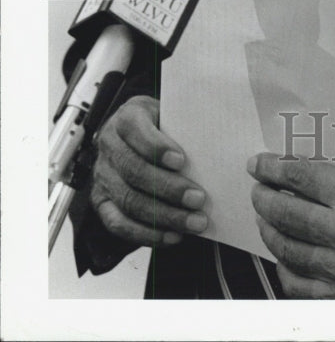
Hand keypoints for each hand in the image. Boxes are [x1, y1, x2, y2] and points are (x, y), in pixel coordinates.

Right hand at [91, 95, 208, 246]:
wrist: (136, 134)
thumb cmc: (161, 124)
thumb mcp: (172, 114)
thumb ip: (185, 127)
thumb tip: (217, 147)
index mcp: (127, 118)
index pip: (136, 131)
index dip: (157, 148)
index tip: (182, 161)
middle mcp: (109, 146)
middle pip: (134, 171)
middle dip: (169, 188)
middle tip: (199, 199)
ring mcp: (103, 175)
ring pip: (129, 201)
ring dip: (165, 216)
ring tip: (194, 222)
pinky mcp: (102, 201)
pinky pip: (119, 224)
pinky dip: (147, 234)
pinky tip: (173, 235)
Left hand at [248, 154, 334, 297]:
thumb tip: (308, 170)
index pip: (301, 176)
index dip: (273, 166)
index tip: (260, 163)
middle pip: (286, 211)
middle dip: (264, 196)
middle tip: (257, 188)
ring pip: (287, 248)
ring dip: (269, 229)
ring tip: (265, 218)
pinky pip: (298, 284)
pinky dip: (285, 268)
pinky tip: (284, 255)